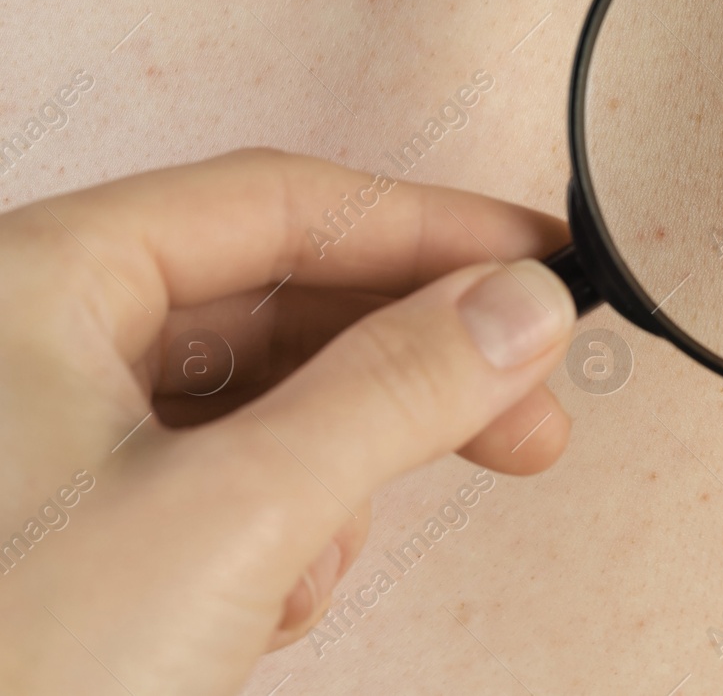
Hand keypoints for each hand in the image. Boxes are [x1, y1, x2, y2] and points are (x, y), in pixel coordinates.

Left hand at [0, 149, 576, 694]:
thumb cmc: (17, 675)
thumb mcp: (235, 516)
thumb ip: (397, 390)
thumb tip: (522, 305)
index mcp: (35, 280)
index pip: (281, 202)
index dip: (431, 231)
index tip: (544, 269)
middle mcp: (35, 338)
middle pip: (279, 299)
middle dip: (408, 366)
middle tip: (529, 411)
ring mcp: (49, 434)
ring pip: (258, 399)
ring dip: (334, 470)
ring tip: (329, 560)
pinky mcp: (75, 521)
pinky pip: (222, 478)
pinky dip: (279, 529)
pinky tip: (271, 603)